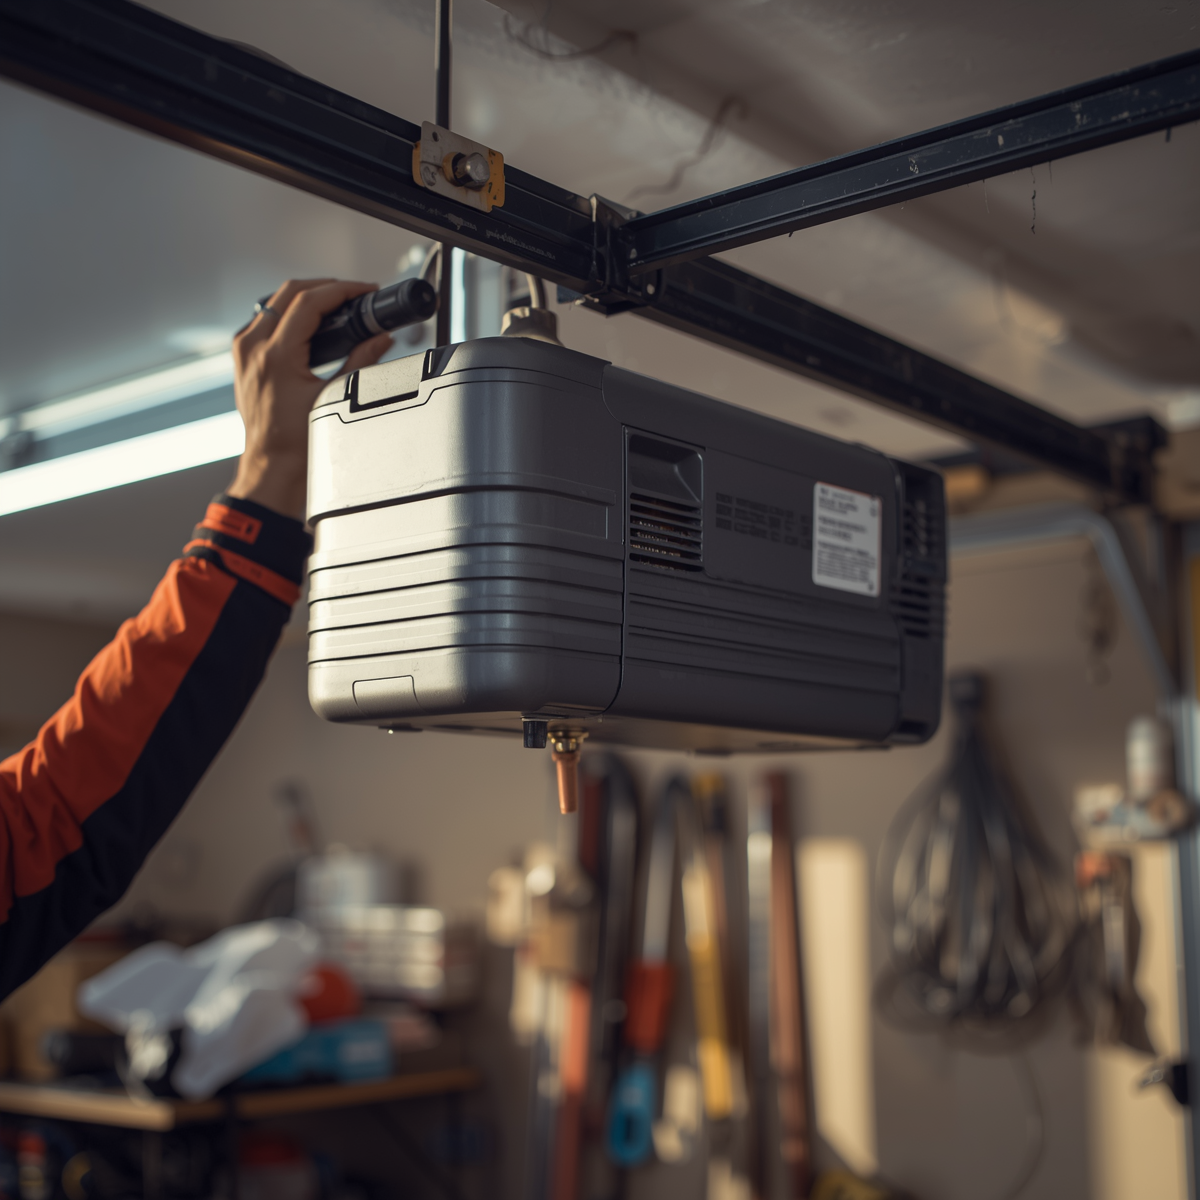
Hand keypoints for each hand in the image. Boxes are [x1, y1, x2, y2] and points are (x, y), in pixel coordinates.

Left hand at [226, 279, 392, 518]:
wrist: (272, 465)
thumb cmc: (296, 443)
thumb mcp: (335, 397)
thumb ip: (361, 361)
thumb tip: (380, 339)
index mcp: (276, 356)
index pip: (310, 302)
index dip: (342, 290)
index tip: (364, 291)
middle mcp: (254, 348)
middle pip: (290, 292)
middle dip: (326, 287)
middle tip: (354, 294)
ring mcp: (244, 350)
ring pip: (275, 301)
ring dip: (306, 297)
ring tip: (336, 306)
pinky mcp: (243, 357)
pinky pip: (265, 318)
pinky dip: (288, 313)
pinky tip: (310, 323)